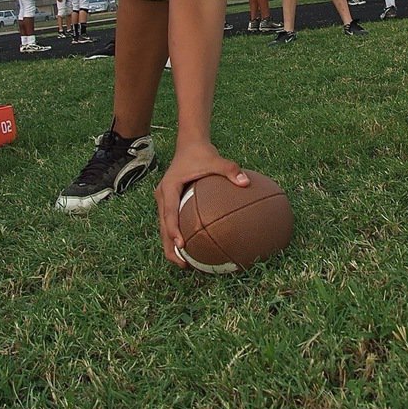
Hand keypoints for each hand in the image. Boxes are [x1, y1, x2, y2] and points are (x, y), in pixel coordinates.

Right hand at [154, 142, 250, 266]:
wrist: (190, 144)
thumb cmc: (201, 153)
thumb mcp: (215, 159)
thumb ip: (230, 170)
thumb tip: (245, 183)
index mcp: (169, 188)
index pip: (169, 213)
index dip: (173, 230)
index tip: (181, 245)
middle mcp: (163, 196)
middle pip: (162, 226)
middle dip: (170, 247)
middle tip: (183, 263)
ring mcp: (164, 200)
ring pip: (164, 227)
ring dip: (171, 245)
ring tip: (185, 263)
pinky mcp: (169, 202)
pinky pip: (171, 222)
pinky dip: (177, 236)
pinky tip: (191, 248)